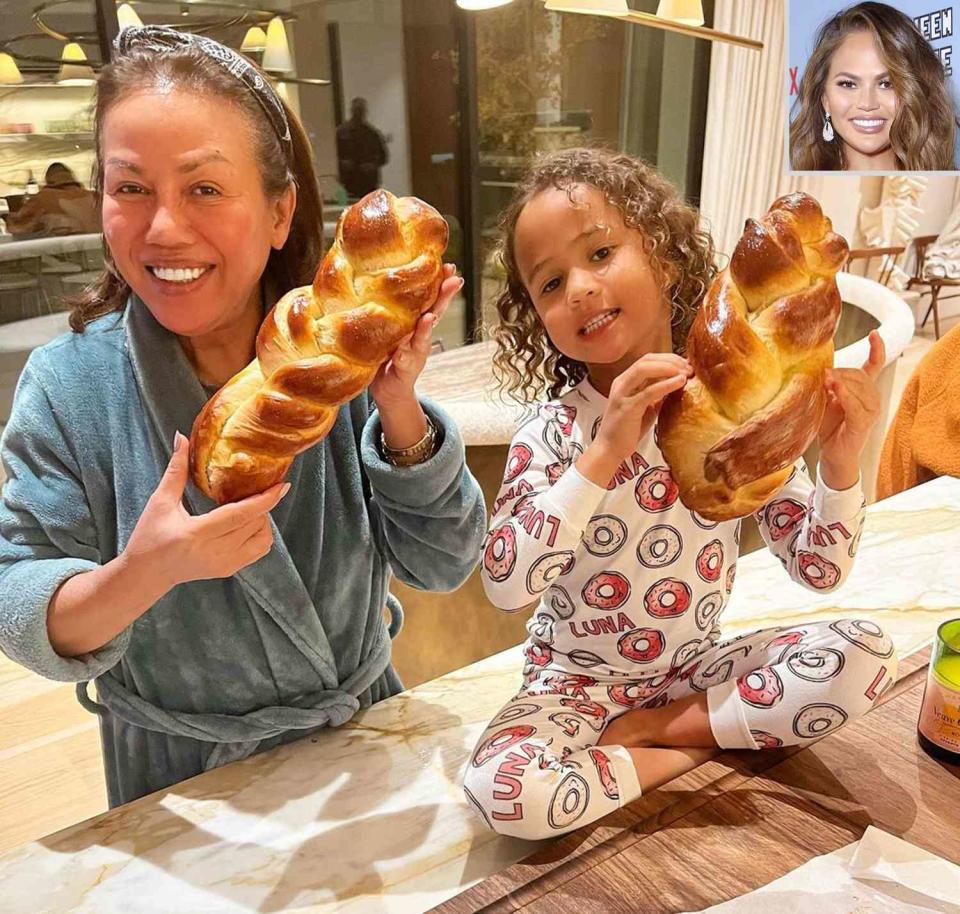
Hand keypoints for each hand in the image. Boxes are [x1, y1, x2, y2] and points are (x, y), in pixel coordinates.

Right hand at [122, 432, 288, 589]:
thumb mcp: (160, 502)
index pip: (239, 516)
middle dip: (263, 503)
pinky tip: (248, 521)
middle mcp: (214, 553)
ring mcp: (224, 565)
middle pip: (254, 524)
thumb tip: (182, 437)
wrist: (148, 574)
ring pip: (262, 538)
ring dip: (262, 518)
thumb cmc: (149, 536)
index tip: (282, 485)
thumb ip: (176, 470)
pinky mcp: (229, 570)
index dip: (264, 500)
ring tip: (249, 505)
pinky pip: (259, 550)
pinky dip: (260, 532)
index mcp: (195, 534)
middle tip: (260, 485)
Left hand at [369, 263, 461, 408]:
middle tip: (454, 280)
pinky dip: (403, 356)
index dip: (440, 283)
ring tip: (429, 316)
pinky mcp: (404, 370)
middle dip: (444, 297)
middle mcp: (420, 336)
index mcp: (416, 322)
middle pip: (435, 313)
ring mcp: (414, 353)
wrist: (388, 389)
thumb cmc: (387, 352)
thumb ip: (393, 309)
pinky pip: (402, 362)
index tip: (449, 265)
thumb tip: (379, 274)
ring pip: (422, 337)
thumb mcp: (391, 326)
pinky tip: (401, 352)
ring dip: (426, 327)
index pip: (430, 298)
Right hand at [576, 354, 692, 486]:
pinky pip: (649, 391)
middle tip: (689, 367)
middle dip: (671, 360)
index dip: (668, 359)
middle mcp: (621, 383)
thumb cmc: (627, 431)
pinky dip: (666, 384)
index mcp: (625, 381)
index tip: (686, 365)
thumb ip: (657, 395)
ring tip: (687, 373)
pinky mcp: (627, 407)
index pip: (647, 360)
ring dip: (669, 368)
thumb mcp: (645, 408)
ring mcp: (622, 394)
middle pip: (647, 360)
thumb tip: (677, 384)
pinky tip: (680, 382)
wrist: (609, 450)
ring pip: (645, 369)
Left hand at [817, 329, 884, 488]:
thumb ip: (827, 385)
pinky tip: (834, 388)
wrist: (832, 456)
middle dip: (840, 370)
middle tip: (821, 373)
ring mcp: (870, 411)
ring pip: (858, 386)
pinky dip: (845, 395)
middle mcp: (872, 399)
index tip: (874, 333)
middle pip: (859, 374)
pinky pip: (855, 405)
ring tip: (824, 379)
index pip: (874, 366)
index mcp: (864, 391)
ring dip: (840, 380)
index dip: (877, 349)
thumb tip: (822, 369)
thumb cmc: (829, 427)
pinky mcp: (863, 423)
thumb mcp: (825, 401)